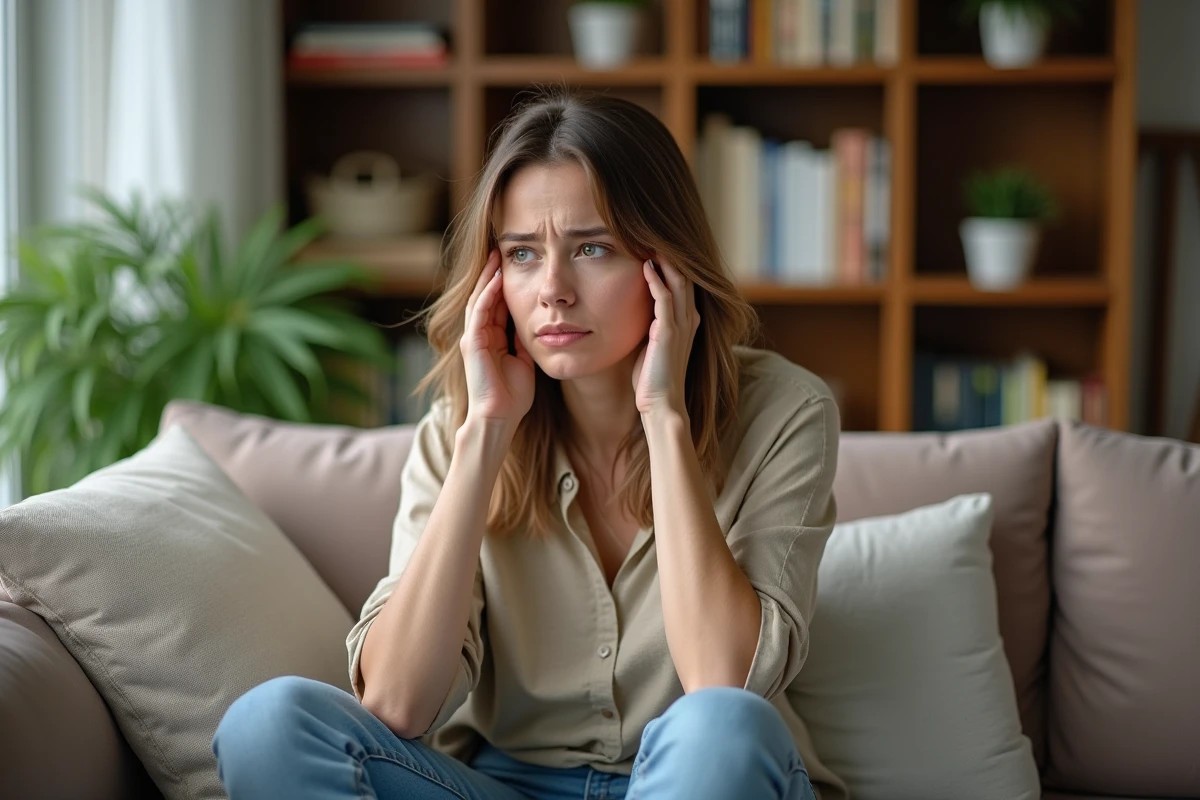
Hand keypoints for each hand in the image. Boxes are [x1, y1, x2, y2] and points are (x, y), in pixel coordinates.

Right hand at [460, 249, 534, 429]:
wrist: (500, 417)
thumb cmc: (513, 395)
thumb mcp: (524, 360)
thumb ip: (524, 342)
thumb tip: (535, 324)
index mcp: (490, 338)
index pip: (495, 304)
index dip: (504, 284)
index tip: (514, 265)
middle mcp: (479, 335)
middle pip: (484, 297)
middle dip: (492, 274)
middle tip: (501, 250)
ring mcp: (473, 338)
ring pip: (479, 300)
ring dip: (487, 278)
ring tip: (497, 257)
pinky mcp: (472, 343)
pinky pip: (479, 313)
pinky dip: (487, 295)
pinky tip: (496, 279)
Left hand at [633, 256, 699, 416]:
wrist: (661, 405)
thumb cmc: (653, 379)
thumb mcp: (652, 346)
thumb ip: (649, 325)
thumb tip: (630, 309)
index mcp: (687, 322)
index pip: (684, 283)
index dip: (673, 264)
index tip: (656, 245)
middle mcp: (689, 320)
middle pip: (685, 276)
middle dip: (672, 255)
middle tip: (655, 234)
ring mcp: (681, 326)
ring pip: (679, 282)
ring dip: (666, 261)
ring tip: (651, 241)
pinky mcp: (668, 334)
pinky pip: (665, 299)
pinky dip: (657, 280)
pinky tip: (647, 266)